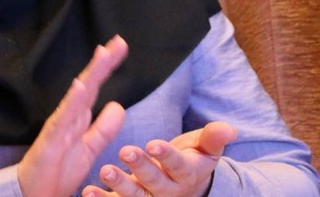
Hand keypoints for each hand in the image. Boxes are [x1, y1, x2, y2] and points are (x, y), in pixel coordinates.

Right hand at [17, 35, 129, 196]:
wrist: (38, 195)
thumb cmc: (58, 172)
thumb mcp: (89, 148)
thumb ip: (103, 129)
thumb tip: (118, 106)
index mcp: (78, 118)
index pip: (95, 87)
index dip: (107, 68)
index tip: (120, 48)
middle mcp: (69, 117)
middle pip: (88, 85)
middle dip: (103, 64)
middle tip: (117, 42)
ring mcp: (60, 126)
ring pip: (77, 96)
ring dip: (90, 75)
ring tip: (102, 55)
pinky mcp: (52, 139)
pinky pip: (63, 118)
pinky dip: (72, 101)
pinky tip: (80, 86)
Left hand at [82, 121, 237, 196]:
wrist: (185, 186)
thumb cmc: (192, 159)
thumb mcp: (205, 148)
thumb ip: (213, 138)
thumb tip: (231, 129)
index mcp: (187, 174)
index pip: (178, 165)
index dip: (166, 156)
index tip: (153, 144)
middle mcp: (169, 191)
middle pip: (154, 181)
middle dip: (140, 167)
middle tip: (125, 151)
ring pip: (135, 195)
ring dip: (119, 184)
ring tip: (105, 171)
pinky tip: (88, 191)